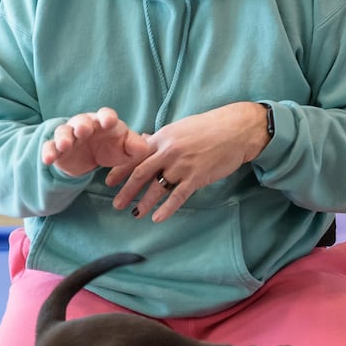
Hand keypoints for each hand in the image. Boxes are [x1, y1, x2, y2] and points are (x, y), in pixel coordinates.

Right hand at [41, 107, 150, 177]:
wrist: (90, 157)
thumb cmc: (112, 147)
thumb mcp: (126, 149)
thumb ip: (136, 147)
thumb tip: (144, 148)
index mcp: (104, 123)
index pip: (105, 115)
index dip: (106, 117)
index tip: (109, 122)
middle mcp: (85, 125)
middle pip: (81, 121)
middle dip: (81, 125)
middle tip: (82, 130)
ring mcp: (69, 136)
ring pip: (63, 132)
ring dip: (63, 137)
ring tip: (64, 145)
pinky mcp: (57, 148)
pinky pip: (50, 147)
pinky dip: (48, 152)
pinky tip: (47, 160)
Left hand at [107, 102, 268, 219]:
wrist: (237, 129)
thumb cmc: (208, 128)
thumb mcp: (179, 128)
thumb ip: (160, 138)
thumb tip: (142, 139)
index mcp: (162, 138)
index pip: (135, 156)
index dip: (120, 170)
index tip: (108, 182)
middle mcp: (169, 151)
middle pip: (140, 173)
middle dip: (127, 190)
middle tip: (116, 204)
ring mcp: (183, 164)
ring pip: (157, 187)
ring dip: (144, 202)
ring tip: (135, 214)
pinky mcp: (197, 176)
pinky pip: (178, 196)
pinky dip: (166, 208)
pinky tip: (157, 218)